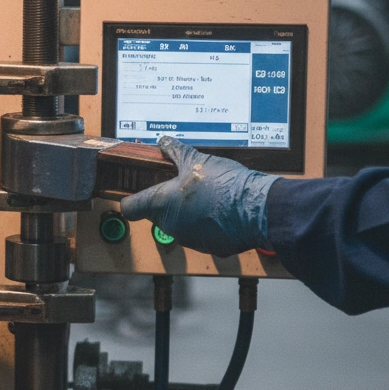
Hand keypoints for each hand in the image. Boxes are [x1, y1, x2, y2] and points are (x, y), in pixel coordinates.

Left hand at [121, 136, 278, 256]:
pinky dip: (205, 224)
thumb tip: (164, 142)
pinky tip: (219, 210)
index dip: (131, 198)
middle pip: (156, 214)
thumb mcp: (197, 160)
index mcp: (161, 204)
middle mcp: (170, 225)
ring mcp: (189, 239)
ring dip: (186, 212)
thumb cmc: (226, 186)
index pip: (129, 207)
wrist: (259, 209)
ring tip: (205, 196)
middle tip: (180, 186)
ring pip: (178, 224)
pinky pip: (199, 234)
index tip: (135, 192)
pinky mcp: (208, 247)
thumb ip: (175, 151)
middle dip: (166, 201)